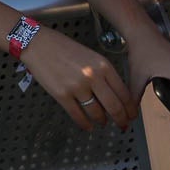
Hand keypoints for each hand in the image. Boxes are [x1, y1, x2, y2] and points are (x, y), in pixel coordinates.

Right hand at [19, 27, 134, 129]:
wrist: (37, 43)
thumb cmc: (63, 47)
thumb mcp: (90, 56)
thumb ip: (103, 74)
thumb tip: (114, 96)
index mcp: (103, 65)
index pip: (124, 93)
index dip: (130, 108)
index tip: (131, 115)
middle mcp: (93, 76)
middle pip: (114, 107)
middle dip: (121, 119)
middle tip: (122, 125)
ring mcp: (77, 87)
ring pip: (97, 113)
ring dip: (102, 121)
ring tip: (102, 122)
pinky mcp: (62, 95)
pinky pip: (78, 116)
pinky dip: (85, 124)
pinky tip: (88, 126)